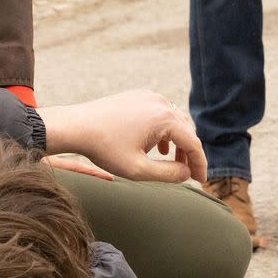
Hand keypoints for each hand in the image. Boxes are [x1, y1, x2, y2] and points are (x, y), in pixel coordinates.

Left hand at [41, 90, 207, 183]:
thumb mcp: (138, 170)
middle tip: (187, 174)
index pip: (193, 143)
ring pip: (173, 122)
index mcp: (164, 118)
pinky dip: (163, 131)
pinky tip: (156, 147)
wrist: (77, 126)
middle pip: (185, 130)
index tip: (200, 181)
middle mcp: (160, 102)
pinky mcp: (138, 96)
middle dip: (188, 153)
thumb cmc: (105, 149)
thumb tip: (187, 173)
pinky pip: (160, 114)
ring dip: (176, 142)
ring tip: (171, 161)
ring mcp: (149, 96)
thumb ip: (168, 174)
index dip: (200, 164)